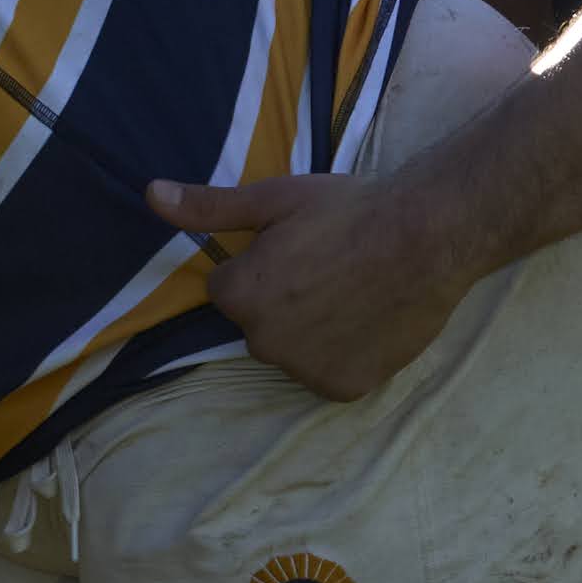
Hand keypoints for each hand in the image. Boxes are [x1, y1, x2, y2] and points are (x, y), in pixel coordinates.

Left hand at [145, 170, 465, 402]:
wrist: (431, 237)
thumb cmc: (351, 210)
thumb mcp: (274, 199)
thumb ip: (209, 207)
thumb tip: (150, 194)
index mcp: (239, 296)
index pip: (231, 288)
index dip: (264, 266)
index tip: (302, 248)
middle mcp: (262, 341)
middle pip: (260, 323)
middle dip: (284, 301)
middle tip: (332, 269)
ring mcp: (303, 369)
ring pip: (293, 350)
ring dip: (312, 331)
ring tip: (354, 293)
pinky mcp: (342, 387)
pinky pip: (329, 373)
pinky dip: (344, 355)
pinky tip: (369, 322)